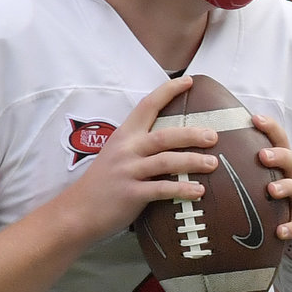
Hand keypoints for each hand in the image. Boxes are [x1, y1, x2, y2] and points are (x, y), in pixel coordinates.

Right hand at [60, 77, 219, 243]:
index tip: (189, 80)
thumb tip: (172, 142)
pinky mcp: (131, 194)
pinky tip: (199, 191)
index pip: (147, 105)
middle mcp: (127, 150)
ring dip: (193, 161)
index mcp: (124, 135)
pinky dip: (182, 189)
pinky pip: (161, 190)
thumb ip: (139, 146)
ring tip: (213, 163)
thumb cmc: (102, 184)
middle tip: (214, 136)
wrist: (77, 211)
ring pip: (166, 161)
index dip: (168, 91)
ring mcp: (128, 171)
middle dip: (191, 134)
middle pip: (164, 136)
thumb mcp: (117, 155)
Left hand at [248, 111, 291, 260]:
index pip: (280, 141)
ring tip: (271, 190)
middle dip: (278, 155)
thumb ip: (248, 168)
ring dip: (286, 187)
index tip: (255, 118)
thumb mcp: (267, 181)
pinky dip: (291, 227)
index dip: (271, 128)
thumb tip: (210, 154)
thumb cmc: (280, 201)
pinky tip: (280, 231)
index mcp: (284, 166)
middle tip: (261, 155)